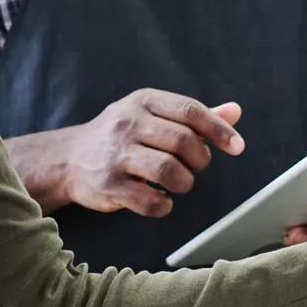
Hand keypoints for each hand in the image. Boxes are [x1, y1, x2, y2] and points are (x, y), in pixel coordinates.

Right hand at [6, 89, 242, 216]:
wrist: (69, 158)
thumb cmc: (122, 136)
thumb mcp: (154, 115)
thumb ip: (194, 116)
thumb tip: (234, 112)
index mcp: (144, 101)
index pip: (190, 111)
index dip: (219, 130)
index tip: (237, 147)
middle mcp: (128, 123)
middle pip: (183, 142)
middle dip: (200, 160)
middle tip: (196, 167)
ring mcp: (116, 154)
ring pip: (169, 171)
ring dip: (185, 183)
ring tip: (180, 183)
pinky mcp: (107, 184)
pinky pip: (149, 201)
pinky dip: (163, 205)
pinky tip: (161, 200)